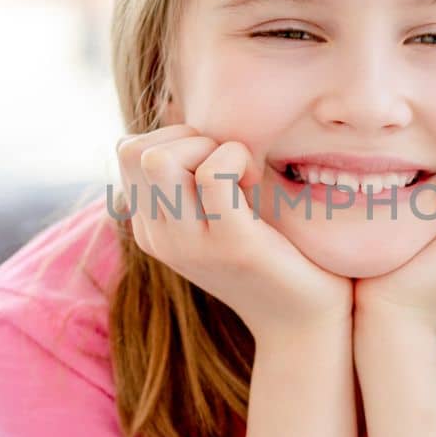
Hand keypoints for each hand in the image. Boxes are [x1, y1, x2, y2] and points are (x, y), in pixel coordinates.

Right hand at [116, 125, 353, 342]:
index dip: (175, 142)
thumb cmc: (272, 254)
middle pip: (132, 150)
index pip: (130, 152)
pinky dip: (238, 158)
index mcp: (151, 228)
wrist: (305, 320)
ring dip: (208, 147)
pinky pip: (213, 171)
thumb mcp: (218, 212)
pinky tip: (256, 184)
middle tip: (228, 166)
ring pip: (158, 158)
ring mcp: (188, 243)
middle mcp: (158, 237)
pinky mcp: (230, 243)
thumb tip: (183, 116)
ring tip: (241, 176)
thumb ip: (194, 176)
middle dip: (185, 138)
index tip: (216, 167)